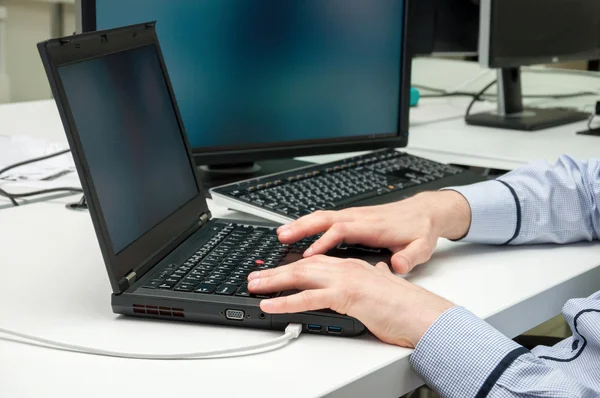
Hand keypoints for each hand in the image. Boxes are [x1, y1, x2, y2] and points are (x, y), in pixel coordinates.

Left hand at [247, 255, 453, 347]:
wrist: (427, 315)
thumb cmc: (409, 307)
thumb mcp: (388, 287)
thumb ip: (380, 277)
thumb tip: (380, 271)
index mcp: (355, 266)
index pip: (318, 262)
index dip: (295, 265)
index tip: (277, 271)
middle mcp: (348, 268)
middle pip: (304, 266)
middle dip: (276, 271)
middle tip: (255, 278)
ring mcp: (347, 280)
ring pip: (301, 277)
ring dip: (274, 282)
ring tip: (254, 287)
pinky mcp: (347, 295)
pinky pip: (309, 298)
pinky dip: (286, 301)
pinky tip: (270, 305)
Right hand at [277, 191, 470, 273]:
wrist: (424, 212)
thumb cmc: (419, 231)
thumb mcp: (421, 247)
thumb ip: (410, 258)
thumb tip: (397, 265)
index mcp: (373, 226)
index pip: (342, 230)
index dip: (324, 242)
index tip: (308, 255)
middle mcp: (360, 218)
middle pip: (326, 218)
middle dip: (302, 227)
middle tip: (282, 238)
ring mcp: (354, 216)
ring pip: (322, 217)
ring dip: (301, 224)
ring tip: (281, 235)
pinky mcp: (352, 218)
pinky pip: (326, 219)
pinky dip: (309, 224)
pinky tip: (297, 232)